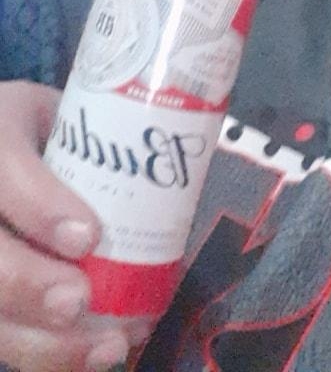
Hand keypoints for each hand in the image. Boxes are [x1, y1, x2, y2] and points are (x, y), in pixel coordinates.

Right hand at [0, 81, 152, 371]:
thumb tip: (182, 185)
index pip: (7, 172)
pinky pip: (9, 336)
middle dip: (30, 286)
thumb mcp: (73, 113)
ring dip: (47, 342)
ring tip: (109, 346)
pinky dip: (53, 356)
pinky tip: (98, 357)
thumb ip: (111, 141)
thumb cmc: (54, 128)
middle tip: (80, 301)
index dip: (41, 209)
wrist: (12, 146)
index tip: (88, 236)